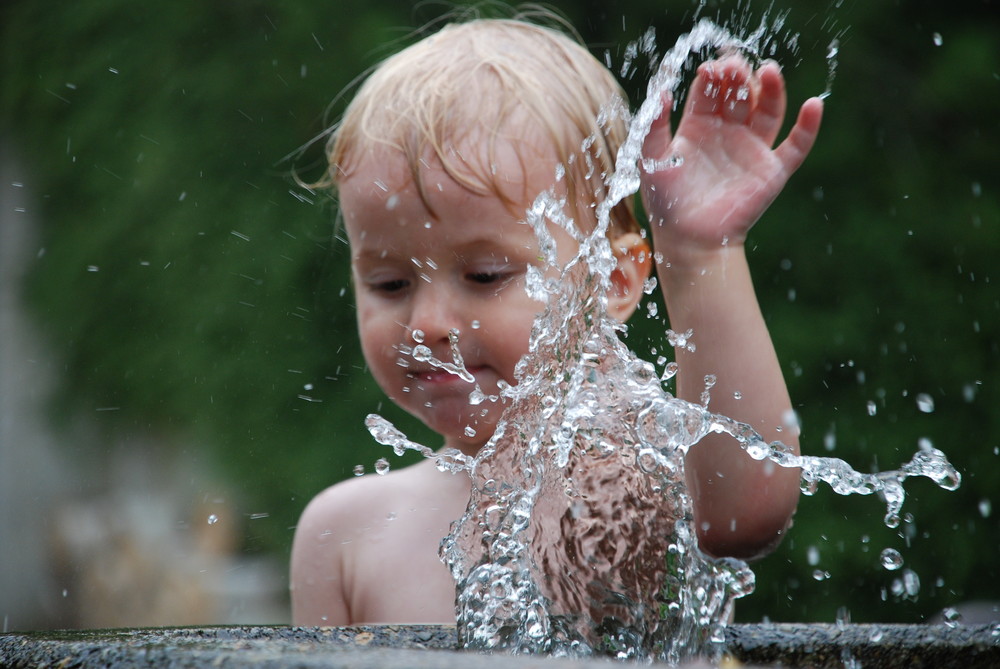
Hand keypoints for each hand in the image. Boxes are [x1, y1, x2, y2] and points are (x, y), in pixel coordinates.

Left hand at [641, 55, 822, 261]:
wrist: (689, 240)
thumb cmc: (666, 203)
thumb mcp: (651, 159)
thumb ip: (653, 125)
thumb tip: (663, 92)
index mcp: (698, 128)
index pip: (710, 92)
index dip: (713, 77)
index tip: (711, 69)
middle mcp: (727, 134)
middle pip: (740, 95)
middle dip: (739, 78)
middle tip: (736, 66)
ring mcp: (751, 150)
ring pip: (768, 111)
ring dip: (771, 90)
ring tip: (769, 71)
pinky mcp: (771, 171)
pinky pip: (796, 146)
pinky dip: (808, 126)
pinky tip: (813, 104)